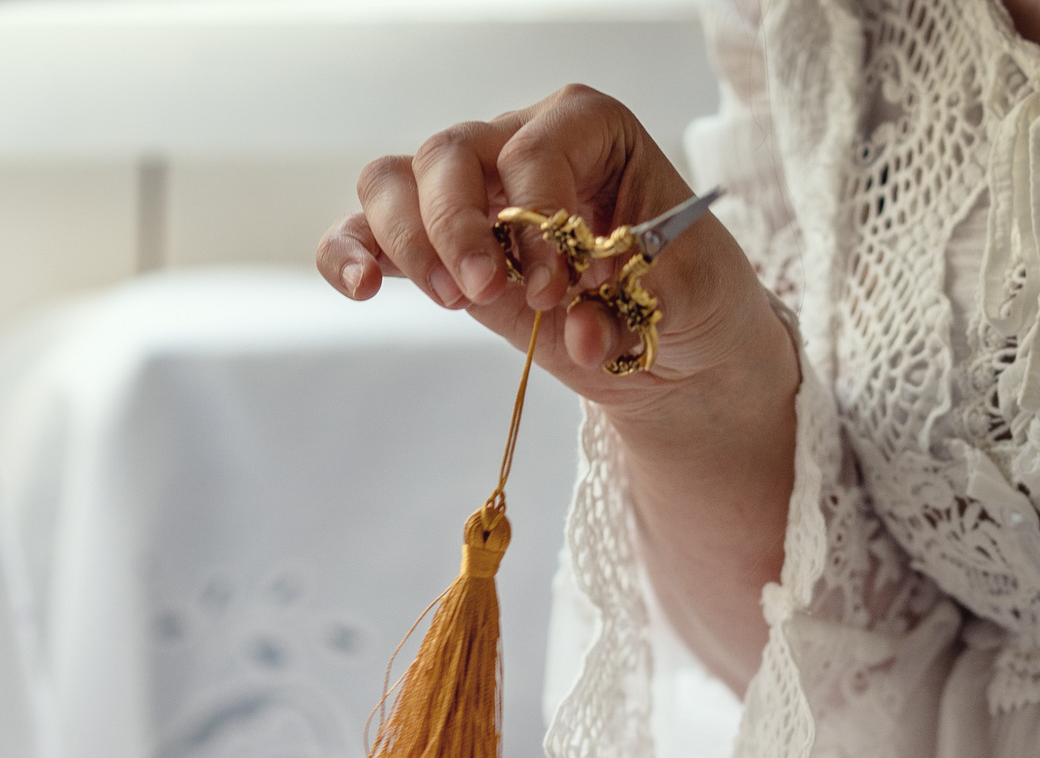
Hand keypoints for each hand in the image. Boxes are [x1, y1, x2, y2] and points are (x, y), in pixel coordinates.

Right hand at [317, 84, 787, 426]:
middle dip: (457, 225)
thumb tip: (575, 331)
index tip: (556, 286)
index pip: (535, 146)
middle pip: (449, 152)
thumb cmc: (688, 294)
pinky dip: (350, 253)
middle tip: (484, 294)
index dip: (535, 213)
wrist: (679, 345)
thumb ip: (632, 302)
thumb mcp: (688, 290)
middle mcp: (517, 146)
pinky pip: (366, 233)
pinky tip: (363, 288)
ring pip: (394, 180)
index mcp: (588, 130)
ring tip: (452, 301)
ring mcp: (471, 198)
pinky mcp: (441, 254)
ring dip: (407, 241)